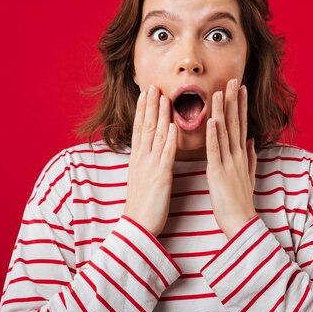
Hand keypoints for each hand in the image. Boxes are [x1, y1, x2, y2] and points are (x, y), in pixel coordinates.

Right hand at [124, 85, 176, 236]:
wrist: (138, 225)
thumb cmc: (143, 205)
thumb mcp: (141, 178)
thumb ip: (146, 162)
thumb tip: (148, 150)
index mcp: (138, 159)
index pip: (139, 128)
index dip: (142, 109)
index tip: (146, 93)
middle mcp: (142, 158)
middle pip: (145, 126)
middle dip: (149, 105)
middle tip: (153, 86)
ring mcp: (151, 166)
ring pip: (156, 135)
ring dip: (160, 115)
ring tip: (164, 97)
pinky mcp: (161, 176)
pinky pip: (166, 154)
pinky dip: (170, 138)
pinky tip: (174, 125)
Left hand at [206, 78, 256, 239]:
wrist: (242, 223)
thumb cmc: (242, 202)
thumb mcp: (249, 177)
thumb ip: (251, 158)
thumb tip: (252, 141)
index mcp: (241, 155)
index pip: (241, 125)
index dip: (240, 105)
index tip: (240, 88)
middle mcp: (237, 155)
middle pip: (235, 123)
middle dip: (234, 100)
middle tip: (233, 80)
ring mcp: (228, 162)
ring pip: (225, 132)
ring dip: (222, 111)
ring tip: (219, 92)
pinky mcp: (218, 172)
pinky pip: (215, 150)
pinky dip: (213, 134)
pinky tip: (211, 120)